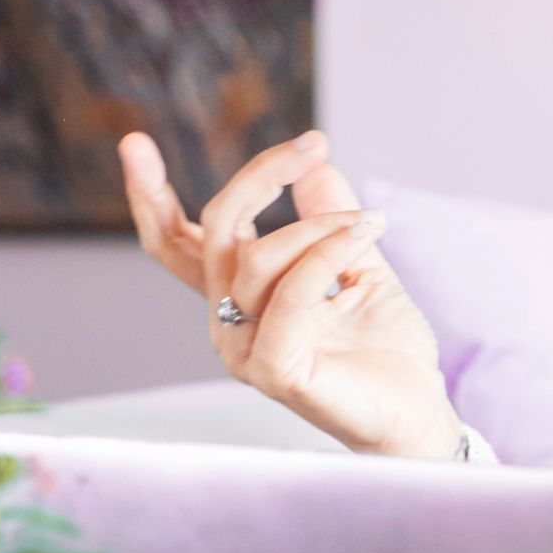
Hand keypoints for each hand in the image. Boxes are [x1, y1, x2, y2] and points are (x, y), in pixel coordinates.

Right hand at [117, 129, 461, 458]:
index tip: (134, 142)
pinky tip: (365, 234)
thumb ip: (331, 219)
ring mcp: (245, 349)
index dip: (150, 196)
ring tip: (373, 224)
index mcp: (238, 296)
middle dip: (261, 178)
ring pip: (259, 258)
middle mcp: (228, 321)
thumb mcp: (358, 264)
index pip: (176, 242)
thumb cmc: (385, 346)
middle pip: (217, 231)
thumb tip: (318, 166)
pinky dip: (327, 254)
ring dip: (322, 226)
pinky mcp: (273, 370)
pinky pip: (291, 294)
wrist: (417, 409)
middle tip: (312, 145)